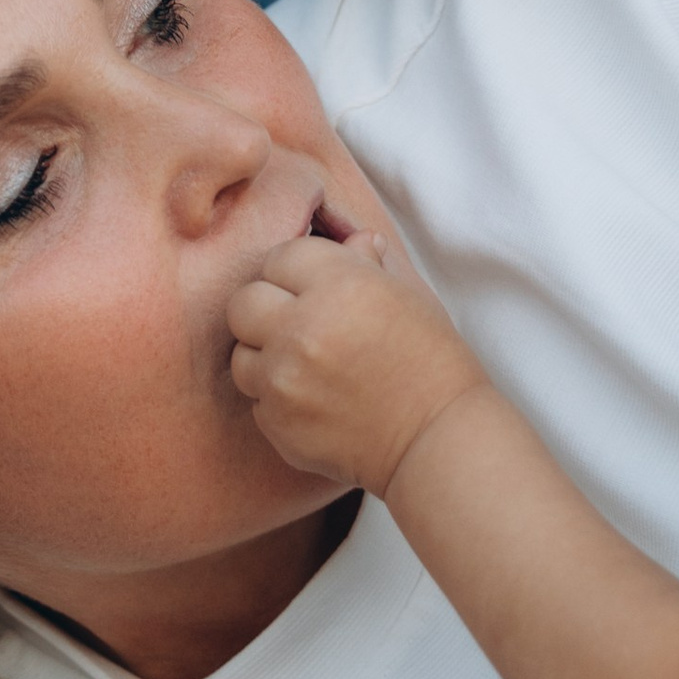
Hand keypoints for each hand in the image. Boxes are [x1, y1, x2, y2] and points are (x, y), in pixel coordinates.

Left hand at [227, 231, 489, 496]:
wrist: (437, 437)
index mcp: (339, 286)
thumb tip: (353, 240)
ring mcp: (284, 380)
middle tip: (297, 324)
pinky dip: (277, 399)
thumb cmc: (432, 362)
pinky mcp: (277, 423)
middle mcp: (302, 329)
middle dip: (266, 309)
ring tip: (306, 367)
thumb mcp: (408, 297)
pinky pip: (255, 400)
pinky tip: (314, 400)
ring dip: (265, 357)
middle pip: (243, 302)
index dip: (295, 272)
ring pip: (241, 354)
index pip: (280, 257)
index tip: (311, 288)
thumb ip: (366, 264)